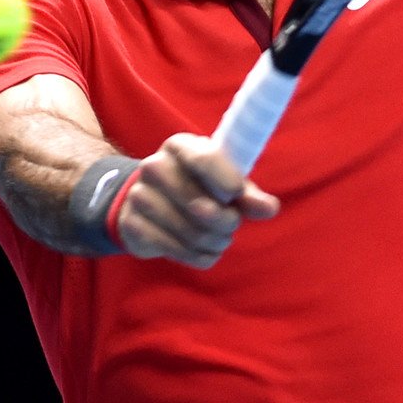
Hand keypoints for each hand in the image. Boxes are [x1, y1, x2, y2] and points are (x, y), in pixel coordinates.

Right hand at [115, 133, 280, 268]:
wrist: (148, 199)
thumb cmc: (197, 184)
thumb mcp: (222, 181)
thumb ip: (248, 194)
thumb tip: (270, 208)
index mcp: (180, 146)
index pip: (203, 160)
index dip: (225, 180)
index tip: (237, 194)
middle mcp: (154, 167)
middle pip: (200, 206)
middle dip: (226, 222)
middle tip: (233, 224)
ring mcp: (139, 196)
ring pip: (191, 232)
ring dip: (215, 242)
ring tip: (220, 239)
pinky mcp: (132, 226)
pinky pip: (177, 250)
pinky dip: (200, 256)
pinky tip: (206, 251)